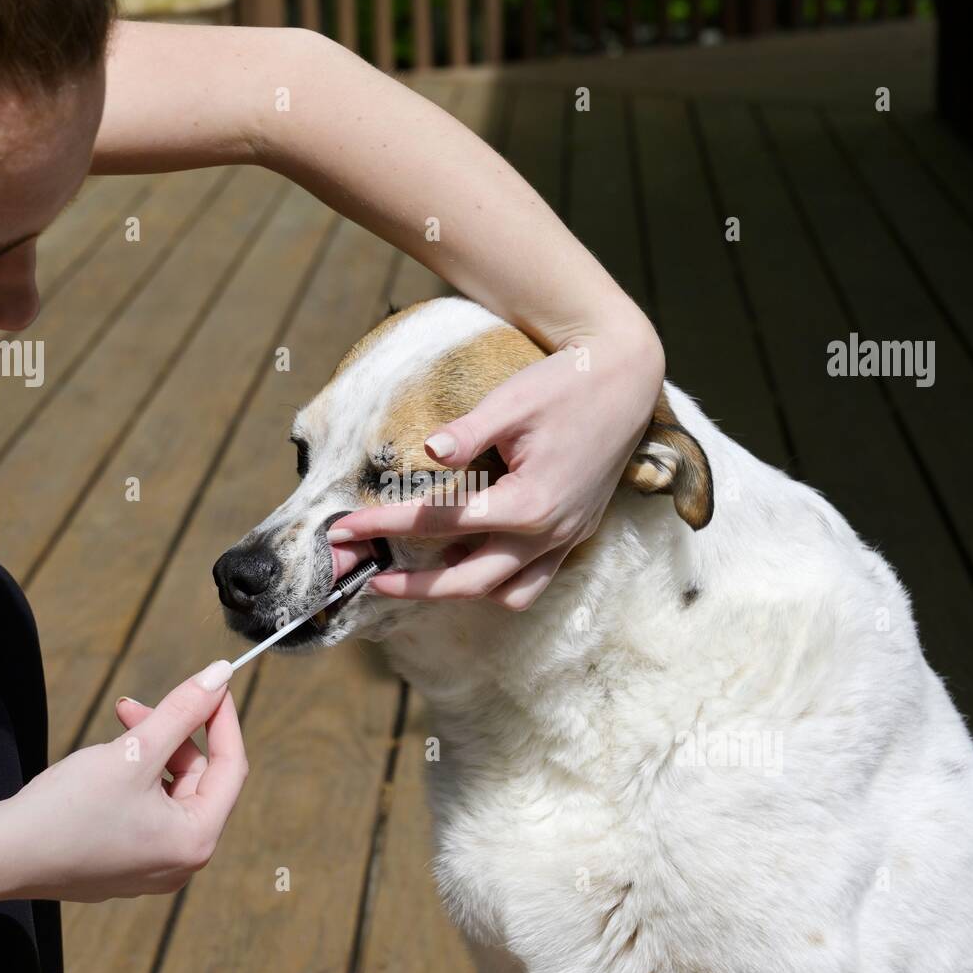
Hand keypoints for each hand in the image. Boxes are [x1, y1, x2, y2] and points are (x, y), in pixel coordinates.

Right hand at [0, 661, 246, 901]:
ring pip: (168, 791)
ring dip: (148, 753)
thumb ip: (182, 710)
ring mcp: (150, 866)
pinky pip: (145, 810)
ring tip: (112, 739)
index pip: (230, 768)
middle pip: (197, 778)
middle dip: (170, 735)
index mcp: (195, 841)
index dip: (222, 720)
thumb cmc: (66, 809)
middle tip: (131, 706)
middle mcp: (180, 862)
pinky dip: (132, 779)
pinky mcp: (122, 862)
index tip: (212, 684)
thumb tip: (220, 675)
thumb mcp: (133, 750)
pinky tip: (100, 767)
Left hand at [327, 323, 664, 609]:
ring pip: (507, 594)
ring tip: (421, 575)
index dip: (386, 526)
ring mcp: (566, 538)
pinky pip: (533, 580)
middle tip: (369, 579)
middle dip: (414, 587)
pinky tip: (470, 557)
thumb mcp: (511, 401)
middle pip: (469, 581)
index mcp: (528, 502)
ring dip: (462, 592)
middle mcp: (549, 532)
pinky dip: (499, 581)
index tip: (345, 528)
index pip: (441, 523)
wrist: (627, 379)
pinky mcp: (574, 534)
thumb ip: (468, 432)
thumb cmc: (565, 384)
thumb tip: (430, 452)